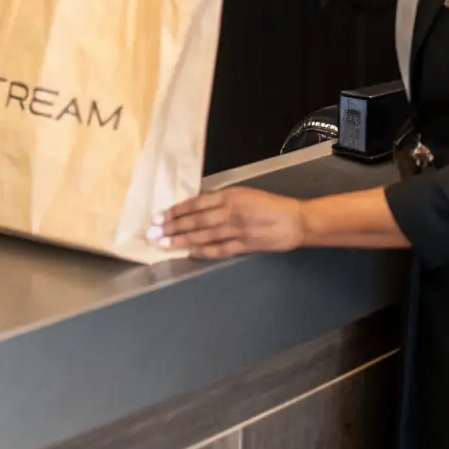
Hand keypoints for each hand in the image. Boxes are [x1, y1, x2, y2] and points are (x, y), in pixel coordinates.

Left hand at [147, 187, 305, 259]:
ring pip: (203, 235)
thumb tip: (197, 207)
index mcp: (229, 196)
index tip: (158, 216)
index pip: (196, 203)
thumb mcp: (244, 194)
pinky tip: (188, 254)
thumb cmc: (270, 204)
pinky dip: (203, 251)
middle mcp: (230, 212)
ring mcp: (236, 230)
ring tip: (163, 243)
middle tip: (152, 233)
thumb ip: (222, 200)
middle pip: (195, 220)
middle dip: (171, 227)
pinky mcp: (244, 245)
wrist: (296, 220)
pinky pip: (219, 249)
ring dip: (181, 240)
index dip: (175, 211)